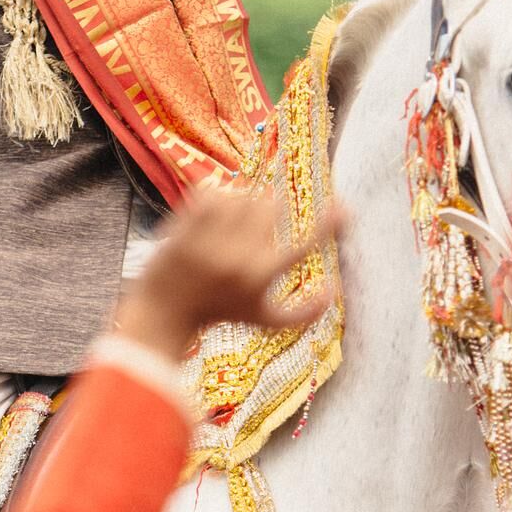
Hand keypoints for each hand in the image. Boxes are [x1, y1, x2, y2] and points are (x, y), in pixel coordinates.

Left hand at [114, 187, 339, 361]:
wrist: (165, 309)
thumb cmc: (220, 312)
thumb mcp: (264, 321)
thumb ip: (303, 314)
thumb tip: (335, 291)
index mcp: (260, 277)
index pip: (303, 247)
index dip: (328, 227)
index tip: (345, 209)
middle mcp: (237, 258)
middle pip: (270, 207)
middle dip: (269, 207)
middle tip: (256, 220)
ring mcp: (209, 241)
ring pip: (241, 194)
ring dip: (241, 199)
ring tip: (230, 220)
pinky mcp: (185, 227)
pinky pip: (212, 190)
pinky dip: (214, 194)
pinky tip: (210, 212)